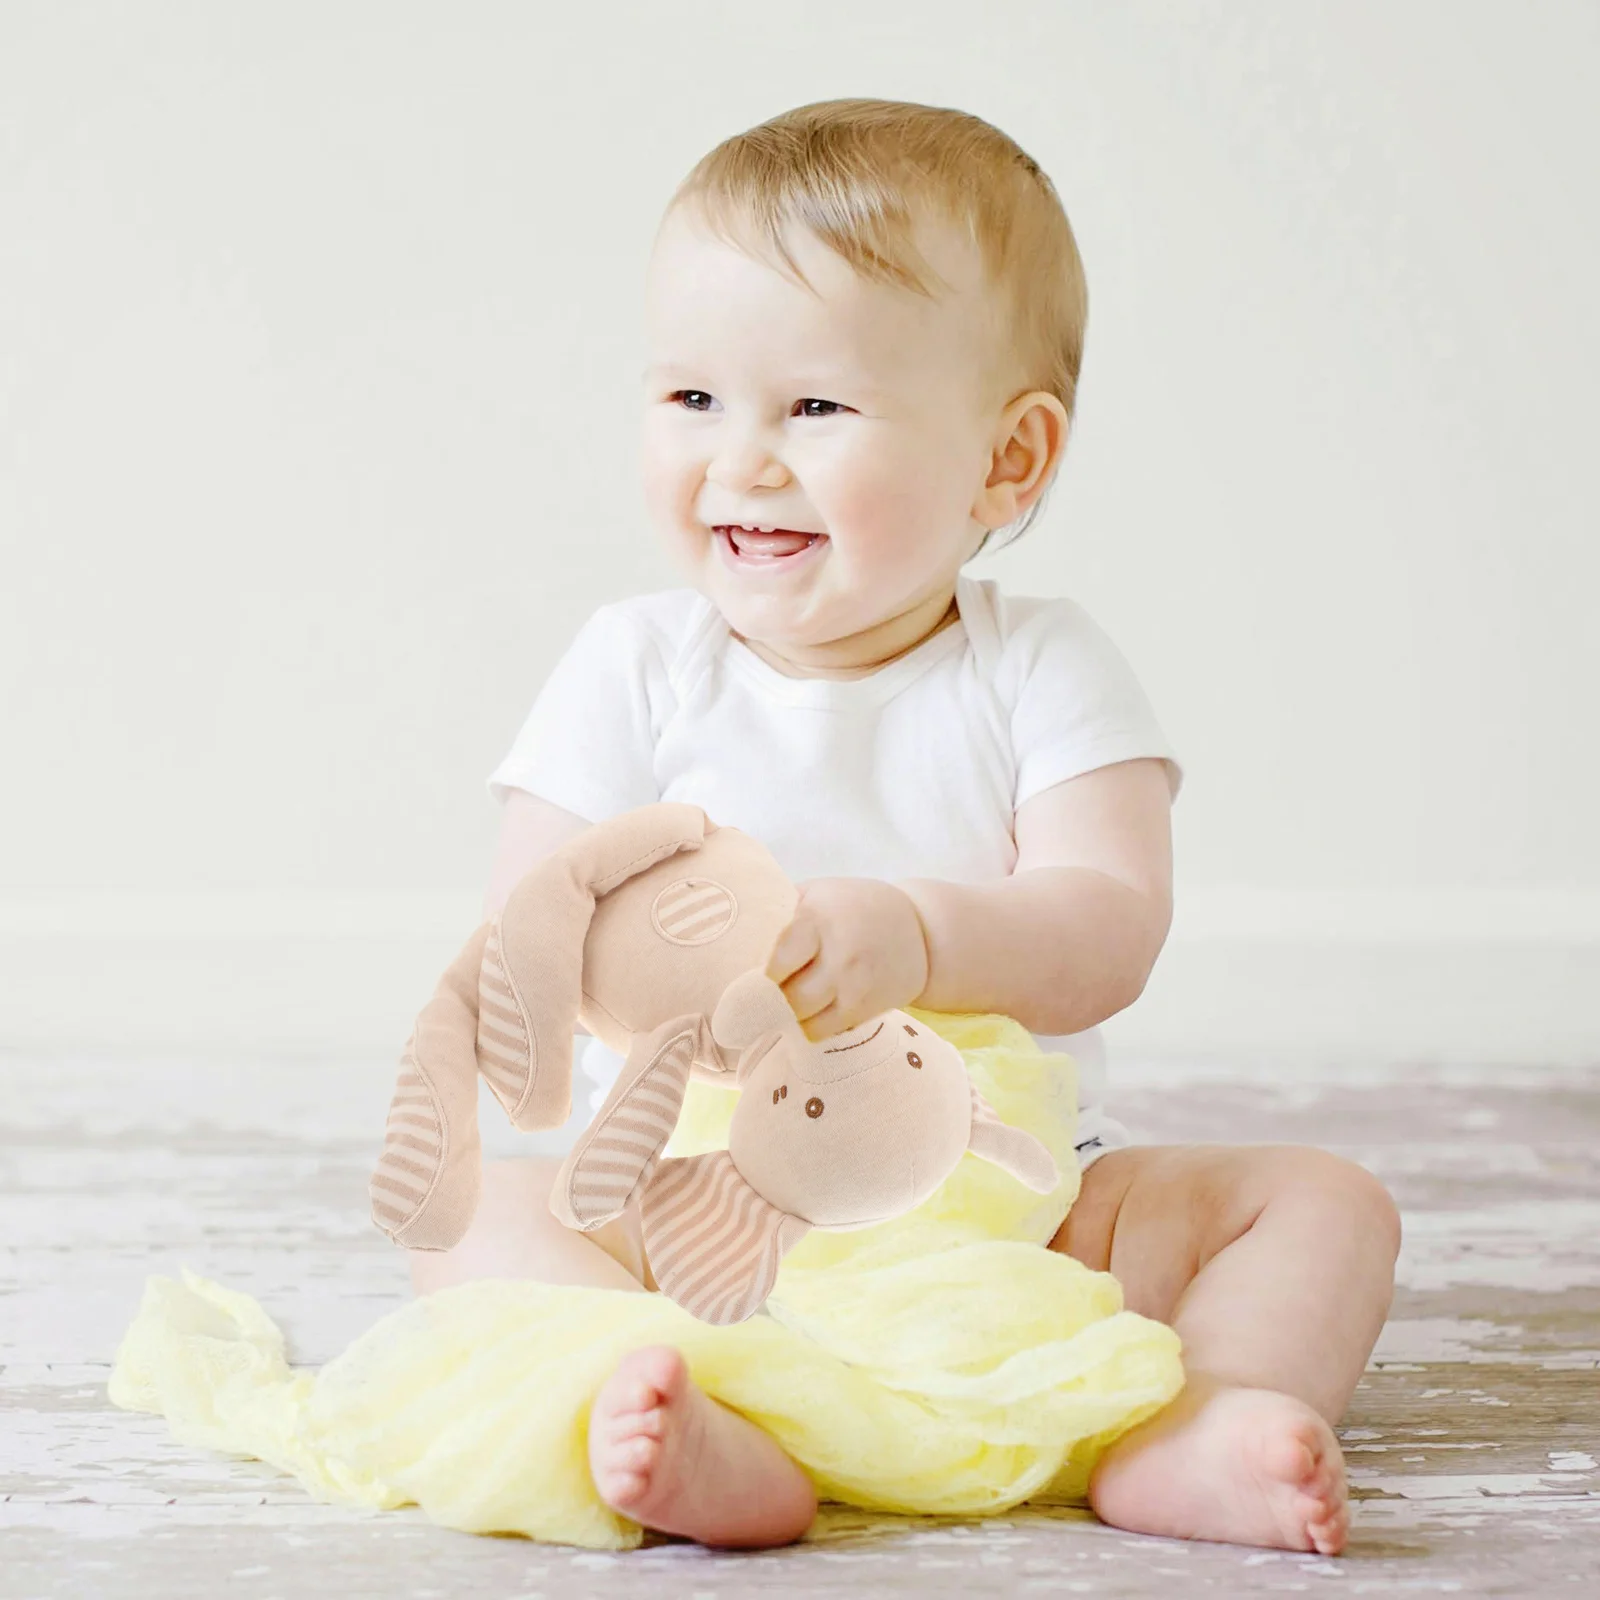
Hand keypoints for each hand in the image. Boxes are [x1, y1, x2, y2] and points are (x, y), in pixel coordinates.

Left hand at [765, 877, 929, 1040]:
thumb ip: (781, 905)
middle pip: (785, 994)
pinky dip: (806, 1026)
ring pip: (800, 1018)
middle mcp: (838, 953)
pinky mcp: (864, 1009)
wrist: (923, 932)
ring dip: (785, 1014)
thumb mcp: (820, 891)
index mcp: (819, 917)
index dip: (759, 972)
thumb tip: (732, 927)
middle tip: (759, 992)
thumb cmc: (857, 906)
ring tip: (781, 1002)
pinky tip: (806, 1012)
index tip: (753, 971)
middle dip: (767, 997)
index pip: (776, 959)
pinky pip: (820, 1032)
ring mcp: (853, 984)